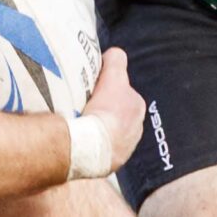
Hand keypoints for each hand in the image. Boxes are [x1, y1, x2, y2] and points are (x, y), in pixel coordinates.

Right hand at [83, 48, 144, 168]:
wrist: (92, 145)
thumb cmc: (104, 110)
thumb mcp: (112, 77)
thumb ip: (116, 61)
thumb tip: (114, 53)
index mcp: (137, 106)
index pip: (122, 92)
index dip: (107, 88)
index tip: (93, 89)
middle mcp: (135, 129)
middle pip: (116, 113)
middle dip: (103, 110)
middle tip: (84, 107)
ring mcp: (123, 148)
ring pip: (108, 132)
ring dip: (97, 129)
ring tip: (79, 126)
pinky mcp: (109, 163)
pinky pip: (99, 148)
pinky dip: (92, 144)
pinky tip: (80, 141)